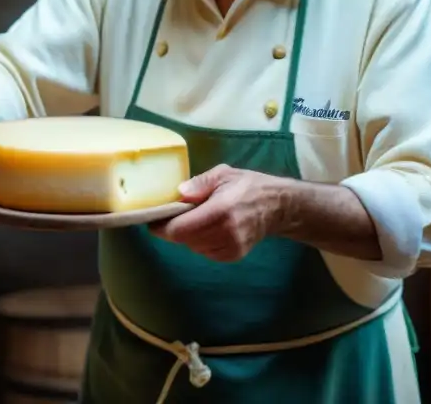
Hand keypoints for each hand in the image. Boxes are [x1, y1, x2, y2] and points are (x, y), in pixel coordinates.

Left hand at [150, 163, 289, 261]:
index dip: (162, 227)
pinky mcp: (234, 256)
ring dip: (188, 235)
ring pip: (193, 247)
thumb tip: (179, 193)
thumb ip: (200, 183)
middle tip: (174, 214)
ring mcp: (231, 248)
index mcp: (221, 210)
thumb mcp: (223, 174)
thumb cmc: (247, 186)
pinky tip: (209, 228)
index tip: (153, 220)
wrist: (277, 207)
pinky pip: (205, 252)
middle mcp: (226, 233)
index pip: (180, 229)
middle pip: (184, 239)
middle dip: (174, 228)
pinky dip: (201, 242)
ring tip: (198, 218)